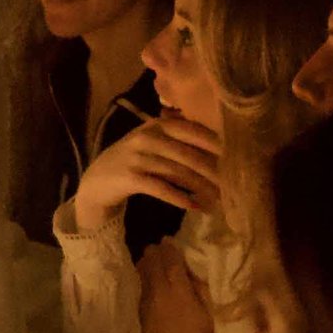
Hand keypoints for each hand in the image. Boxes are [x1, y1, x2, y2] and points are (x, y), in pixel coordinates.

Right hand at [68, 110, 217, 227]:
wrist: (96, 181)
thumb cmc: (132, 161)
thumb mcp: (152, 142)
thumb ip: (177, 139)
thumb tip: (218, 148)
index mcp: (157, 125)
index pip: (192, 130)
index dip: (215, 143)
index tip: (236, 155)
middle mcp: (148, 137)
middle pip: (188, 154)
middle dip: (212, 170)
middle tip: (232, 184)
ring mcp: (138, 157)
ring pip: (178, 173)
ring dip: (201, 187)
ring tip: (219, 200)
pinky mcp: (131, 178)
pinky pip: (162, 188)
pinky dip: (181, 198)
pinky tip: (196, 207)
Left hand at [134, 235, 213, 332]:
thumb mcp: (207, 315)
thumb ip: (200, 292)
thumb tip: (194, 274)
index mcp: (177, 289)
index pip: (171, 263)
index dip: (170, 249)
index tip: (168, 239)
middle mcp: (159, 292)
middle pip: (153, 266)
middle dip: (155, 253)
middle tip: (157, 245)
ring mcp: (147, 303)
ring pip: (143, 276)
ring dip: (146, 264)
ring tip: (148, 257)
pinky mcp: (141, 315)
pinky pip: (141, 288)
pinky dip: (143, 279)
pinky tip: (145, 279)